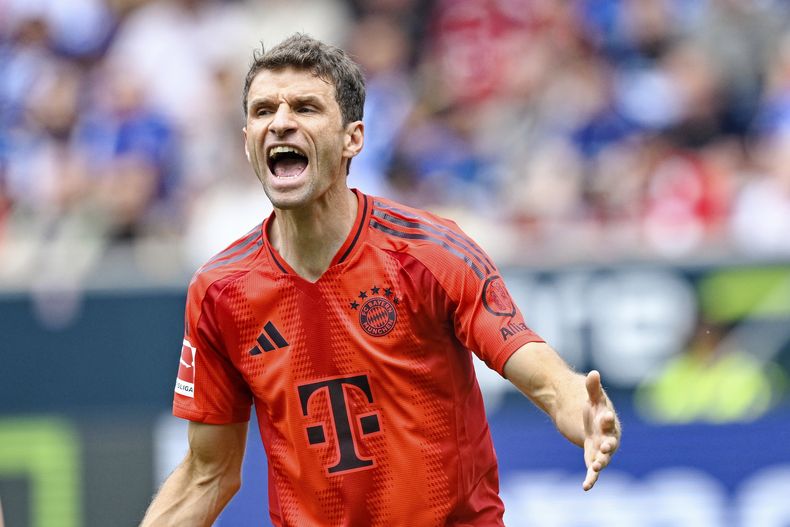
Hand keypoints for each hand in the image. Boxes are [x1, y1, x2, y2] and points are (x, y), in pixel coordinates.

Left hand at [582, 370, 619, 490]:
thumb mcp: (592, 398)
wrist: (590, 421)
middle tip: (605, 447)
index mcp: (609, 422)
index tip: (604, 416)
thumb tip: (593, 373)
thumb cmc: (594, 409)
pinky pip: (593, 471)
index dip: (607, 419)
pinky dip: (591, 479)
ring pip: (603, 459)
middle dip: (608, 445)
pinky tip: (585, 487)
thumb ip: (593, 388)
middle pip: (610, 442)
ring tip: (595, 467)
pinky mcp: (593, 459)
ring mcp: (601, 450)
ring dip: (600, 463)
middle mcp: (608, 438)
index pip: (609, 421)